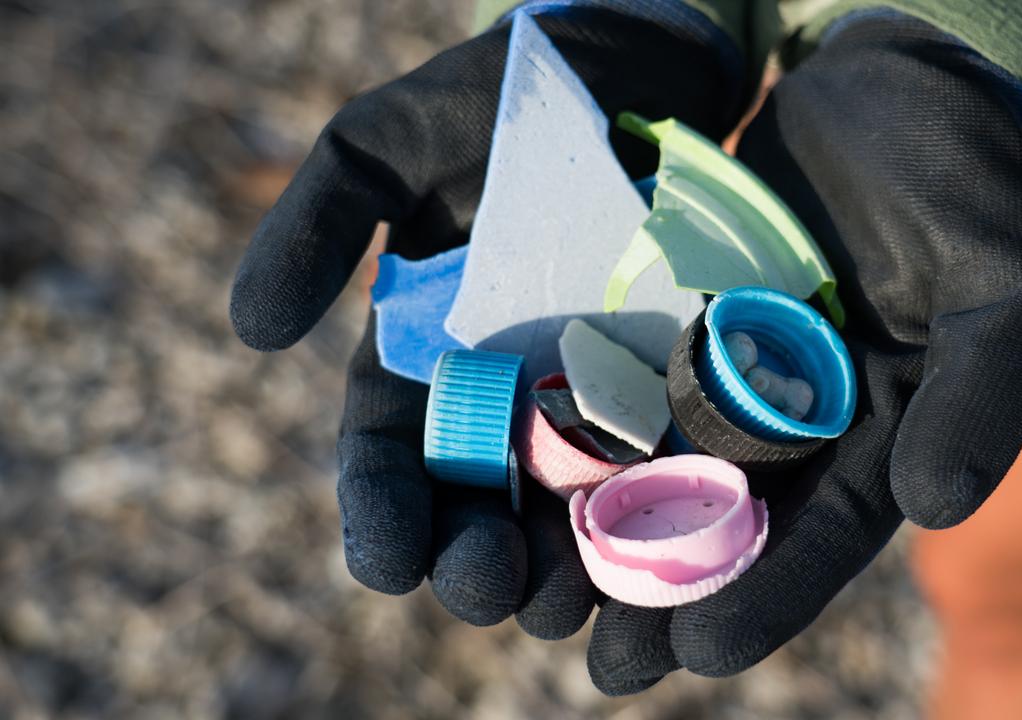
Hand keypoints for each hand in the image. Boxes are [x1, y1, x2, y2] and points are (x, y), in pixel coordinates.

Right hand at [229, 8, 741, 638]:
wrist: (642, 62)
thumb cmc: (508, 98)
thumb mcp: (395, 137)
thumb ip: (324, 218)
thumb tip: (251, 331)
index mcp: (424, 359)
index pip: (389, 460)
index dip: (381, 517)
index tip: (386, 561)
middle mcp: (505, 397)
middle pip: (477, 511)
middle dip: (474, 564)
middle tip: (490, 583)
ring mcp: (594, 400)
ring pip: (567, 518)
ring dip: (561, 573)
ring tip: (568, 596)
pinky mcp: (676, 390)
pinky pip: (663, 476)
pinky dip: (654, 526)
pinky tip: (657, 559)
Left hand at [586, 12, 1021, 690]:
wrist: (899, 73)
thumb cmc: (968, 171)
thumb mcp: (1005, 276)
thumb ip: (985, 392)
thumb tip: (938, 508)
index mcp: (880, 429)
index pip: (826, 532)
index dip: (768, 594)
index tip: (701, 649)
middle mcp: (798, 418)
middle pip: (729, 523)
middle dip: (668, 594)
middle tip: (607, 660)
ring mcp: (729, 368)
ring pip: (660, 467)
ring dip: (604, 535)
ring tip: (543, 599)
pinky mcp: (674, 315)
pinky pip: (619, 381)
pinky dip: (576, 430)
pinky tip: (519, 478)